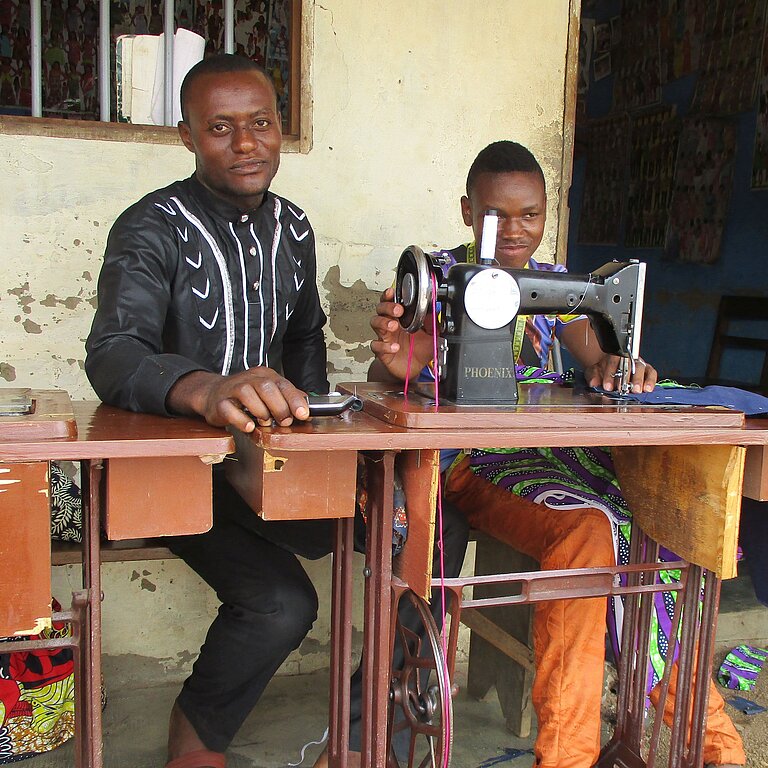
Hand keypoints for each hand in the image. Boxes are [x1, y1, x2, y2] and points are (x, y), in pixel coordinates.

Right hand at [168, 367, 309, 431]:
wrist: (213, 395)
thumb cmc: (245, 397)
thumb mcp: (268, 393)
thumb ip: (286, 398)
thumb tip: (306, 406)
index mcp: (264, 375)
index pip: (282, 384)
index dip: (294, 399)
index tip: (303, 414)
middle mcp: (249, 379)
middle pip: (267, 387)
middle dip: (279, 407)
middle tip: (284, 421)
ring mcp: (232, 389)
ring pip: (248, 395)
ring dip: (261, 412)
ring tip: (265, 422)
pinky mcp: (220, 403)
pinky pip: (230, 410)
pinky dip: (242, 420)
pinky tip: (249, 426)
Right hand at [369, 287, 431, 380]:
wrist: (414, 369)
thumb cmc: (419, 350)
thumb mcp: (431, 336)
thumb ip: (433, 323)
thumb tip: (434, 311)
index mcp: (401, 318)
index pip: (391, 302)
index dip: (389, 295)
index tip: (392, 292)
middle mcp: (390, 325)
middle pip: (380, 309)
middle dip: (387, 306)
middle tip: (398, 310)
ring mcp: (385, 337)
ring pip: (375, 323)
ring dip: (383, 322)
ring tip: (393, 326)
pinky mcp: (382, 351)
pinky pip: (376, 345)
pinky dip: (384, 346)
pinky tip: (394, 347)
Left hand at [583, 354, 656, 393]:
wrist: (611, 368)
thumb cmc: (604, 368)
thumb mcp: (594, 370)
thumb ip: (593, 375)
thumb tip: (593, 382)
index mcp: (614, 355)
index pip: (613, 361)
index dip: (610, 374)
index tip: (607, 386)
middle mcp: (628, 358)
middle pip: (629, 364)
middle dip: (625, 377)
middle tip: (622, 388)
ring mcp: (638, 364)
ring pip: (641, 368)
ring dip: (639, 380)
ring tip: (636, 390)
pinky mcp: (647, 371)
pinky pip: (651, 373)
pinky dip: (650, 380)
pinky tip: (647, 388)